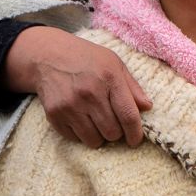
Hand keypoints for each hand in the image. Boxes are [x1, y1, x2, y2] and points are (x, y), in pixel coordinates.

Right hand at [3, 26, 151, 147]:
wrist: (48, 56)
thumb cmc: (86, 59)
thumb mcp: (113, 63)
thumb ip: (132, 86)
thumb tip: (147, 107)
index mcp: (109, 78)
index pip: (128, 116)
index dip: (136, 133)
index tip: (135, 140)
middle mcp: (89, 93)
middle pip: (112, 132)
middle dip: (116, 133)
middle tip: (112, 123)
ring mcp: (70, 105)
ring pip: (94, 140)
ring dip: (99, 136)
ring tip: (96, 121)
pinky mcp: (55, 115)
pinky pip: (76, 139)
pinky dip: (81, 134)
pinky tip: (81, 119)